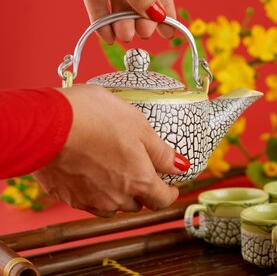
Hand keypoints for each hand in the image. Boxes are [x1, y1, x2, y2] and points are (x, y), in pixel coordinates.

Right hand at [33, 85, 187, 216]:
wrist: (46, 124)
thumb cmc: (96, 118)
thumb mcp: (140, 126)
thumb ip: (162, 152)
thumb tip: (181, 166)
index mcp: (139, 182)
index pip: (162, 200)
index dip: (169, 192)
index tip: (170, 183)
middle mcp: (115, 198)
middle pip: (137, 203)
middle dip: (143, 190)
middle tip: (140, 168)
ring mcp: (89, 200)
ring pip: (111, 205)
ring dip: (117, 193)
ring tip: (113, 168)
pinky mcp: (65, 196)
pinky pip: (87, 200)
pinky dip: (93, 190)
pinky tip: (89, 169)